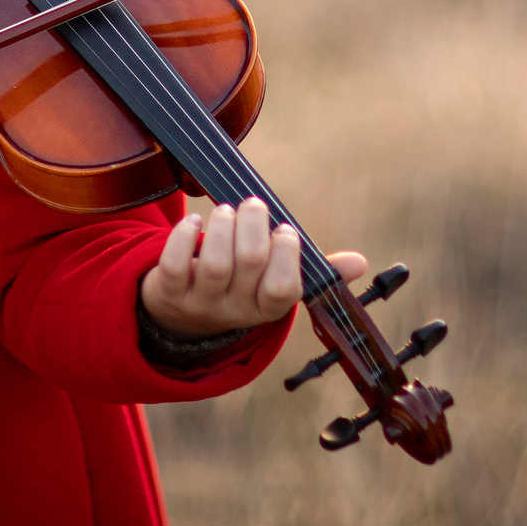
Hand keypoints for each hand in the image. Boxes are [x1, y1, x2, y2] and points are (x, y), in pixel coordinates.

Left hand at [140, 198, 367, 338]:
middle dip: (254, 224)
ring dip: (224, 226)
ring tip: (226, 211)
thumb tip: (359, 264)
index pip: (284, 288)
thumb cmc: (239, 288)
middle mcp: (235, 311)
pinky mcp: (168, 293)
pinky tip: (193, 222)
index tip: (284, 230)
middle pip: (249, 263)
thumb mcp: (274, 286)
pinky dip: (183, 238)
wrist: (182, 320)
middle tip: (253, 205)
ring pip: (215, 263)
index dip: (286, 253)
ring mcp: (200, 304)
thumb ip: (312, 270)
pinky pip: (174, 265)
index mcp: (267, 309)